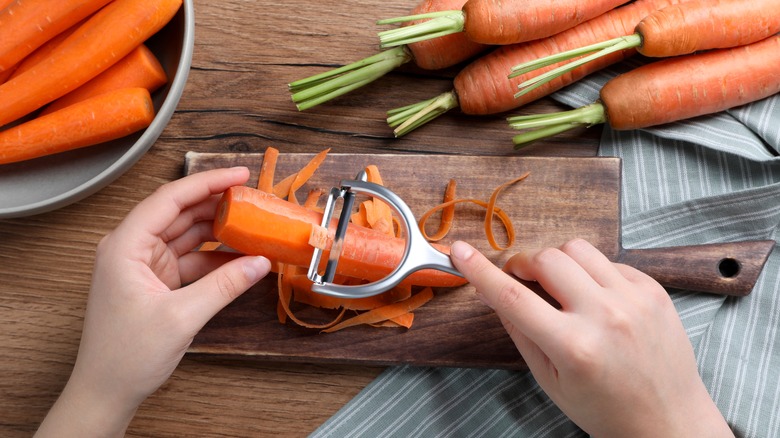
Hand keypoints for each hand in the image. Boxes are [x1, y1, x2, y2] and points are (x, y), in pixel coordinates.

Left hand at [36, 167, 270, 436]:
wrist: (106, 391)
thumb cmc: (125, 355)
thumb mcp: (181, 317)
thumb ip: (224, 286)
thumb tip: (259, 262)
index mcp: (125, 246)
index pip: (170, 200)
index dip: (207, 183)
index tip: (239, 176)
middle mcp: (132, 248)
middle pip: (180, 213)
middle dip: (217, 205)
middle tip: (253, 200)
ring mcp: (145, 264)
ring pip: (188, 235)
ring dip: (219, 232)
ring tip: (253, 225)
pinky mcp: (157, 281)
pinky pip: (191, 259)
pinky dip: (215, 258)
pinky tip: (240, 258)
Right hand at [449, 239, 732, 437]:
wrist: (669, 420)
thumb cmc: (604, 409)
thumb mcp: (549, 380)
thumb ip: (519, 331)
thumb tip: (492, 291)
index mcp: (574, 347)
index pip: (513, 297)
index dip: (480, 271)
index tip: (460, 251)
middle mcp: (605, 317)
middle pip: (546, 259)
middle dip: (524, 263)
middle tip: (521, 279)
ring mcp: (634, 300)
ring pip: (577, 249)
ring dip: (557, 261)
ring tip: (560, 287)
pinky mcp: (653, 290)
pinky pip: (608, 260)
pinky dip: (591, 272)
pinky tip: (593, 297)